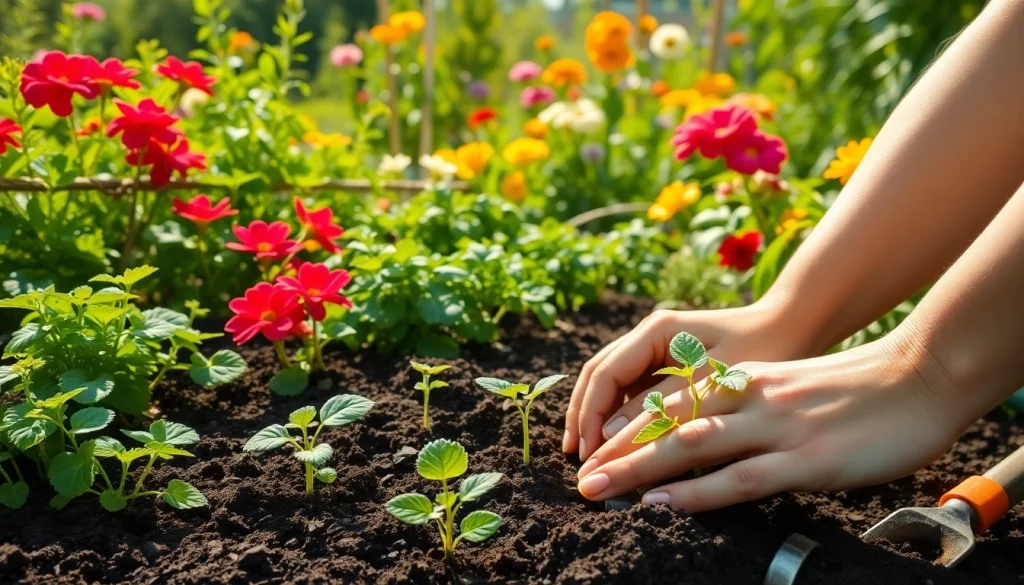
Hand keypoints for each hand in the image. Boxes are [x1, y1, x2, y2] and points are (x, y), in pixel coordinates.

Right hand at [563, 301, 805, 460]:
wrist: (797, 325)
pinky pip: (631, 391)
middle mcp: (648, 335)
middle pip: (598, 376)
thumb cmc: (764, 349)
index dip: (589, 414)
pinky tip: (618, 444)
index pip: (605, 373)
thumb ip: (662, 406)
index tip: (586, 452)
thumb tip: (610, 435)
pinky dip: (619, 417)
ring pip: (610, 384)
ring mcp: (656, 348)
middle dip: (583, 417)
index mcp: (656, 330)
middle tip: (577, 459)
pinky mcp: (667, 365)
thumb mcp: (713, 383)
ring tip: (589, 455)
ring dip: (596, 418)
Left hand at [574, 335, 965, 511]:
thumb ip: (746, 402)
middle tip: (580, 475)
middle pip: (667, 421)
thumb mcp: (787, 384)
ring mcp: (775, 427)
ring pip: (691, 445)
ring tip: (600, 489)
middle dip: (617, 449)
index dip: (627, 425)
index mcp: (743, 379)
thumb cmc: (855, 387)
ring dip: (638, 468)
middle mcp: (749, 397)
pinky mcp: (806, 460)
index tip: (593, 448)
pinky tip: (662, 503)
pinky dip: (694, 491)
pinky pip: (738, 477)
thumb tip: (708, 430)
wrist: (920, 376)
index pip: (669, 399)